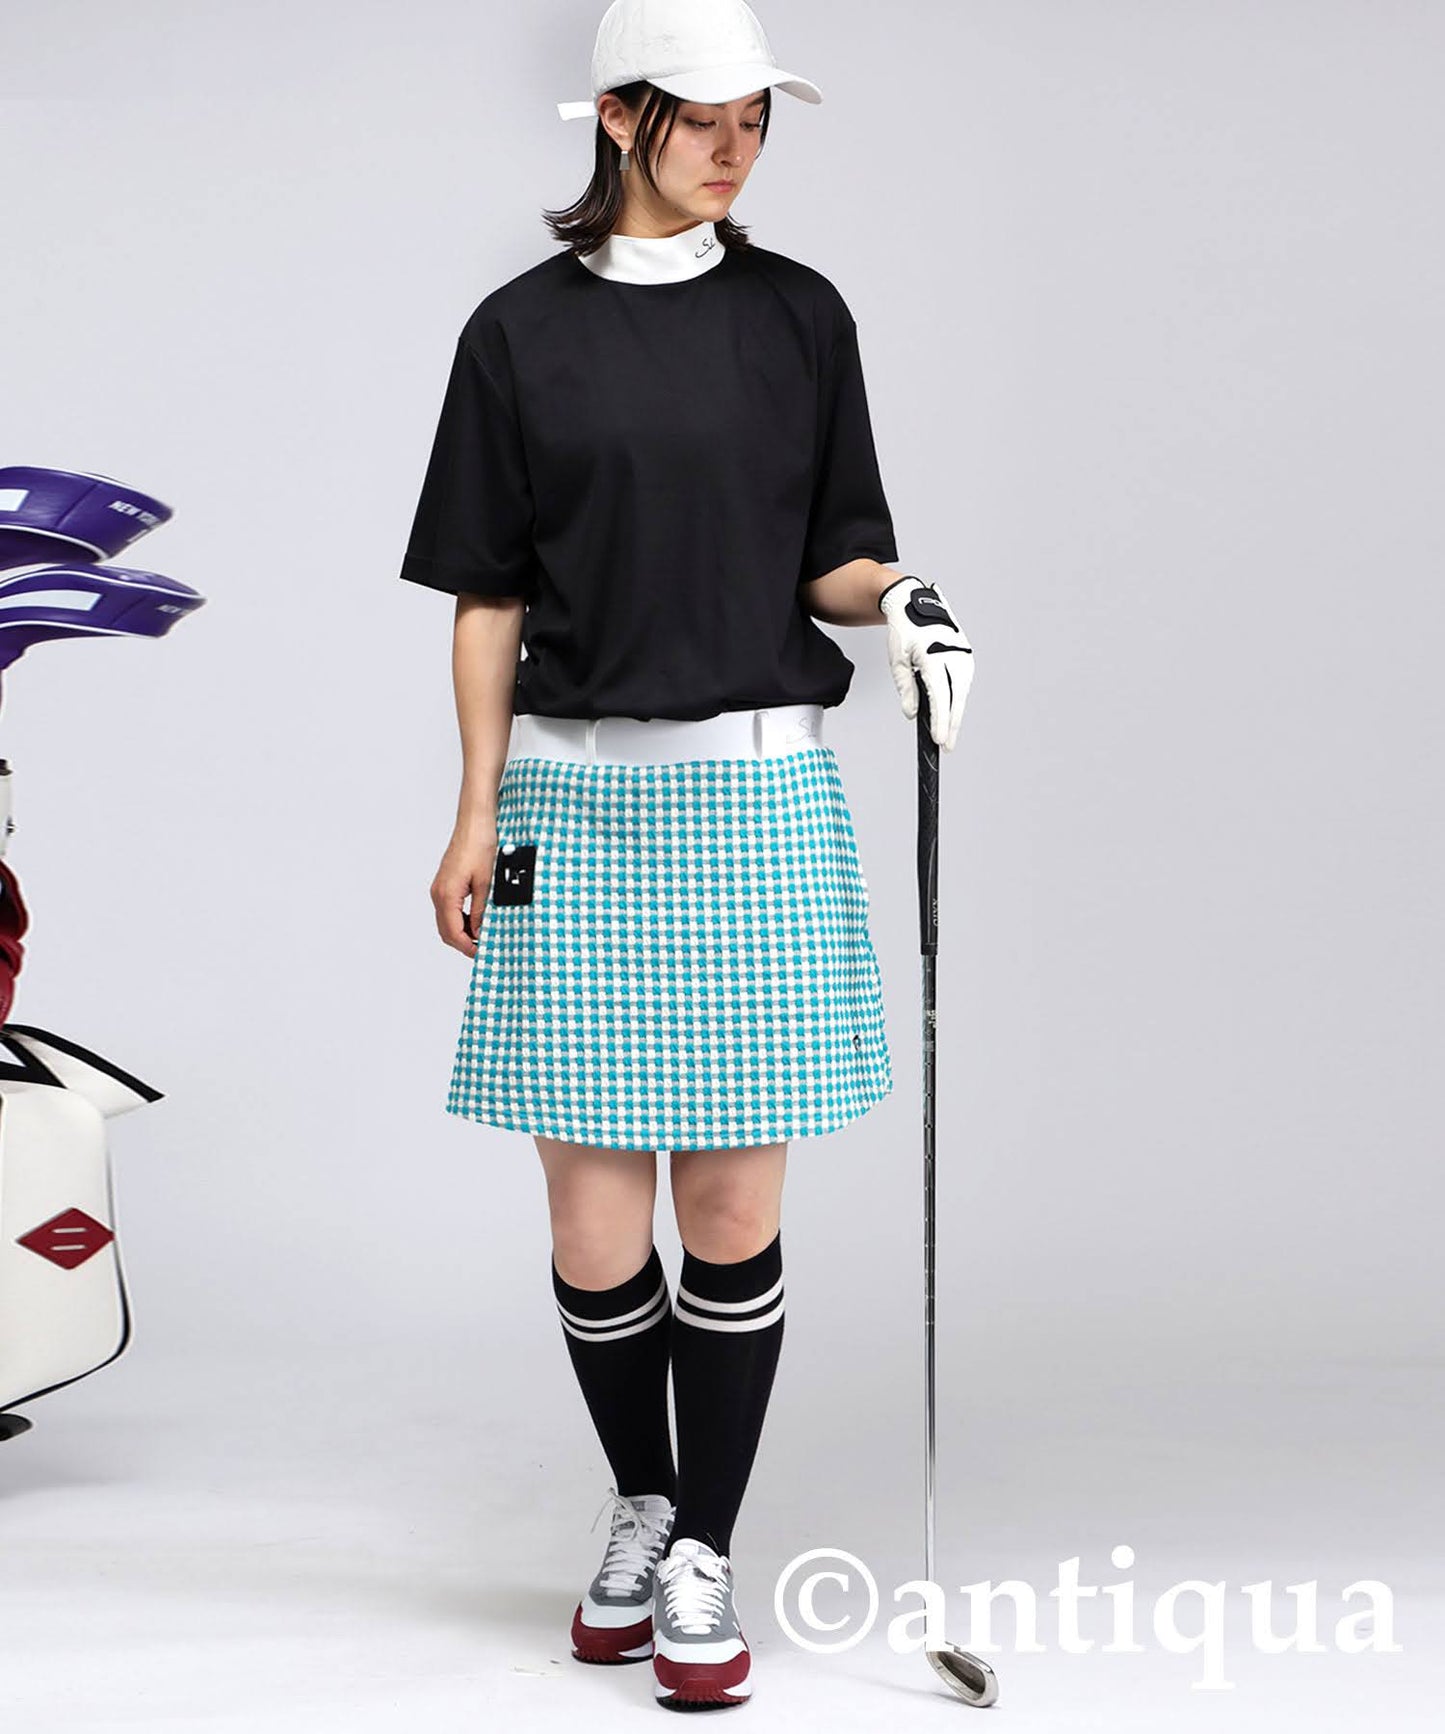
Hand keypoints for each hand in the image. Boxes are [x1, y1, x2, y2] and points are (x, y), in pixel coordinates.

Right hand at [432, 825, 496, 955]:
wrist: (475, 823)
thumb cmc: (480, 846)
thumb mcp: (486, 883)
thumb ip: (481, 911)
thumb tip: (480, 932)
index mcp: (446, 895)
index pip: (453, 933)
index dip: (468, 947)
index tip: (482, 954)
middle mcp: (438, 893)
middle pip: (446, 931)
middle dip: (463, 943)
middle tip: (483, 950)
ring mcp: (439, 888)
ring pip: (446, 922)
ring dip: (462, 932)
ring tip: (482, 937)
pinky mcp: (445, 883)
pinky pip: (448, 910)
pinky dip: (460, 920)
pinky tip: (476, 920)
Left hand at [877, 574, 973, 750]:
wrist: (913, 603)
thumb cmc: (904, 630)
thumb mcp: (898, 661)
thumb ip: (906, 689)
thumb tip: (912, 714)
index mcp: (934, 655)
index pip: (940, 696)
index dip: (940, 721)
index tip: (939, 740)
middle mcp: (953, 654)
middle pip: (956, 697)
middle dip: (951, 724)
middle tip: (946, 746)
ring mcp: (962, 654)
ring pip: (962, 691)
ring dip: (956, 713)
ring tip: (948, 734)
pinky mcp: (965, 655)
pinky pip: (962, 682)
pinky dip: (957, 699)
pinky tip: (951, 713)